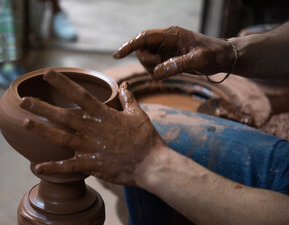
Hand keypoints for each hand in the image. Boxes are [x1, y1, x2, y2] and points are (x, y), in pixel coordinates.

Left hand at [20, 70, 165, 184]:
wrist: (150, 163)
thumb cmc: (145, 138)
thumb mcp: (137, 114)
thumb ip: (128, 98)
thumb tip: (125, 85)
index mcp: (102, 114)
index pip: (79, 94)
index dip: (62, 83)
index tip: (47, 74)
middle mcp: (91, 128)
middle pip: (62, 115)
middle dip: (41, 107)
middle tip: (23, 101)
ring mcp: (89, 146)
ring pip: (59, 136)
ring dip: (41, 130)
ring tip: (24, 123)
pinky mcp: (90, 164)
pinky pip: (67, 167)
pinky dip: (52, 168)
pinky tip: (36, 167)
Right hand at [113, 26, 234, 79]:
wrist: (224, 57)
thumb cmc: (214, 55)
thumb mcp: (199, 60)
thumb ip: (176, 66)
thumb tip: (156, 73)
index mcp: (171, 35)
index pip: (144, 38)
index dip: (129, 46)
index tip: (117, 55)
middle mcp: (165, 40)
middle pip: (142, 50)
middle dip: (147, 62)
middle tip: (162, 69)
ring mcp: (166, 49)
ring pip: (146, 59)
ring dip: (152, 68)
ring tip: (170, 70)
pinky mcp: (168, 57)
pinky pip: (153, 65)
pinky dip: (157, 71)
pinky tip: (170, 72)